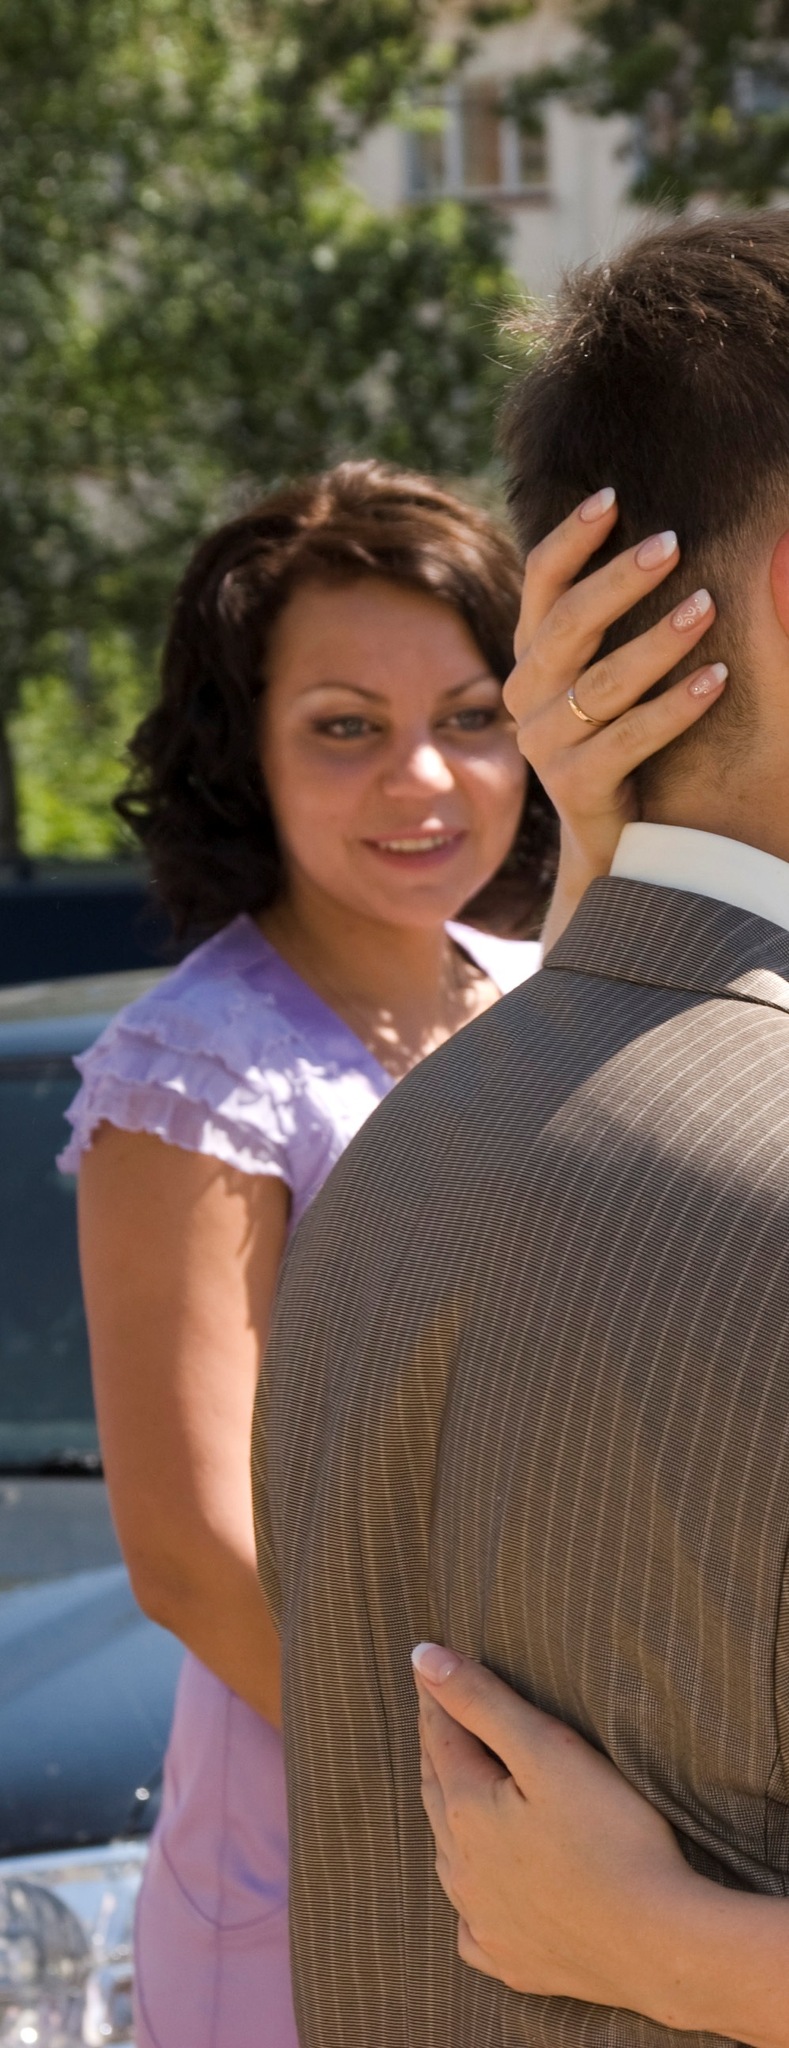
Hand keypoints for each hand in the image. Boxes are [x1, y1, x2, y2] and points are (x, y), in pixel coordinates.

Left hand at [412, 1642, 694, 2018]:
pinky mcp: (510, 1961)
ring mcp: (483, 1920)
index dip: (438, 1699)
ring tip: (453, 1791)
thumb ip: (483, 1702)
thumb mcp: (548, 1750)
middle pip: (439, 1792)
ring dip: (448, 1818)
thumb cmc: (612, 1837)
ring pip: (448, 1856)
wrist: (658, 1946)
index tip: (430, 1670)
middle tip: (437, 1719)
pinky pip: (473, 1924)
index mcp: (466, 1810)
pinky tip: (481, 1894)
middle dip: (438, 1750)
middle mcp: (460, 1868)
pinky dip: (472, 1897)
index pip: (441, 1737)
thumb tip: (421, 1658)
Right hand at [503, 490, 726, 943]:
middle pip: (566, 626)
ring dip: (657, 641)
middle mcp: (527, 696)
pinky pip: (628, 740)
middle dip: (619, 580)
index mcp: (533, 656)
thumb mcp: (616, 673)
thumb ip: (623, 618)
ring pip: (600, 683)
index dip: (571, 539)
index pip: (539, 584)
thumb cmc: (627, 739)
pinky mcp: (575, 788)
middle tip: (674, 543)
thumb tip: (675, 538)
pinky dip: (675, 708)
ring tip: (708, 606)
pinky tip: (717, 679)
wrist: (618, 843)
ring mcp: (546, 745)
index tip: (613, 497)